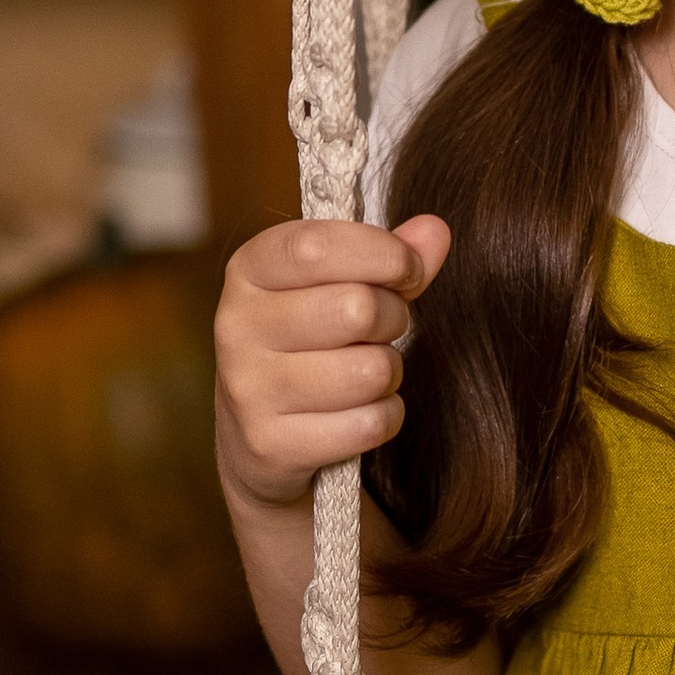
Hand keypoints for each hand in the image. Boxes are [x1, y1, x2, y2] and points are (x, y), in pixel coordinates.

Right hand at [213, 214, 450, 513]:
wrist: (255, 436)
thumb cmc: (309, 340)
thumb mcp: (337, 284)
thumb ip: (388, 256)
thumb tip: (436, 230)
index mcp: (250, 269)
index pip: (319, 247)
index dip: (384, 254)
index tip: (407, 270)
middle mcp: (237, 325)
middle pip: (357, 309)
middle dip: (394, 318)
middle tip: (382, 330)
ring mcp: (249, 388)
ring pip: (370, 372)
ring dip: (389, 373)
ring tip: (366, 370)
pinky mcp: (271, 443)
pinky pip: (369, 423)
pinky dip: (384, 416)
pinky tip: (360, 411)